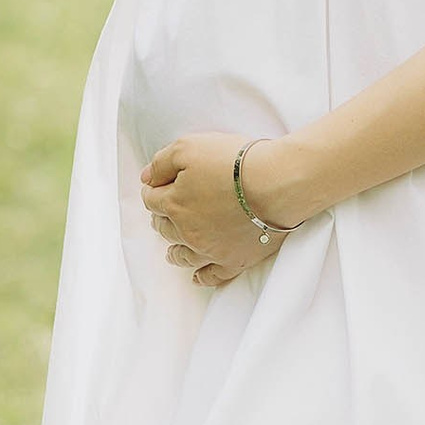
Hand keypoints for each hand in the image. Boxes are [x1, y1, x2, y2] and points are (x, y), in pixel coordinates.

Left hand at [140, 130, 282, 291]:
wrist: (277, 183)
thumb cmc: (235, 161)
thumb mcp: (189, 146)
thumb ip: (161, 162)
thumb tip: (146, 178)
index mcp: (173, 203)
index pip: (151, 199)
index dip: (153, 190)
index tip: (157, 187)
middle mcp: (187, 231)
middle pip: (165, 228)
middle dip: (162, 219)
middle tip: (165, 215)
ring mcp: (210, 249)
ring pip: (183, 255)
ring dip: (175, 252)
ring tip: (172, 252)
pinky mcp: (234, 260)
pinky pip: (213, 276)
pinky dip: (202, 277)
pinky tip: (197, 277)